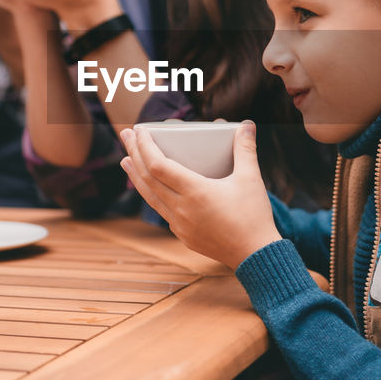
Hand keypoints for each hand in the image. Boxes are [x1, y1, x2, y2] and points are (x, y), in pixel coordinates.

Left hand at [119, 121, 281, 270]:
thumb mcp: (251, 179)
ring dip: (135, 176)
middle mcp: (181, 208)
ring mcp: (180, 224)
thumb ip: (245, 148)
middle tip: (126, 135)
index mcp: (195, 191)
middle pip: (147, 178)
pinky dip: (150, 195)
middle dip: (134, 153)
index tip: (140, 130)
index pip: (158, 165)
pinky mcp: (183, 235)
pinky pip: (161, 211)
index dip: (145, 146)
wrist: (254, 256)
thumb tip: (248, 124)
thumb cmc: (253, 216)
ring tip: (125, 160)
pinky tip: (150, 189)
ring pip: (150, 196)